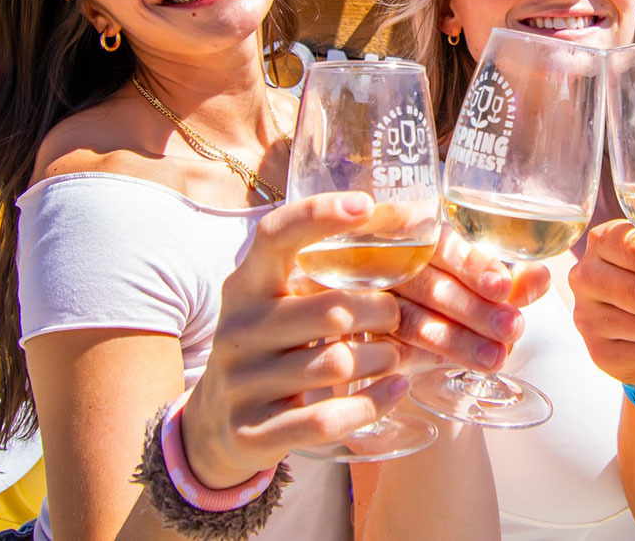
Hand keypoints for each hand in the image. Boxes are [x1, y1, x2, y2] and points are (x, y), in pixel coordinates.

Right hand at [180, 191, 407, 487]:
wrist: (216, 424)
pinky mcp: (252, 431)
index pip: (274, 236)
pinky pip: (327, 418)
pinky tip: (396, 388)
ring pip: (337, 363)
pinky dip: (374, 403)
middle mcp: (238, 328)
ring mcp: (241, 382)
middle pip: (332, 310)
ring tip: (394, 354)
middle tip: (397, 316)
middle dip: (382, 312)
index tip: (366, 203)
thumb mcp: (280, 302)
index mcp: (246, 284)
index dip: (318, 215)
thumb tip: (418, 216)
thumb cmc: (272, 346)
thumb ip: (328, 269)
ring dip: (383, 358)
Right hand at [386, 226, 550, 371]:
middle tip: (512, 328)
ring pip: (412, 321)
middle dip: (474, 310)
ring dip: (456, 340)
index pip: (446, 246)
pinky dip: (422, 359)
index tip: (503, 287)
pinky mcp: (368, 335)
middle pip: (431, 286)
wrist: (395, 305)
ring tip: (495, 357)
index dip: (474, 266)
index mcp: (421, 235)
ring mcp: (373, 300)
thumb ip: (511, 279)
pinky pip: (391, 350)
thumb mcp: (481, 277)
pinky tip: (449, 368)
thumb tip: (541, 278)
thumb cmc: (448, 283)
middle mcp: (392, 264)